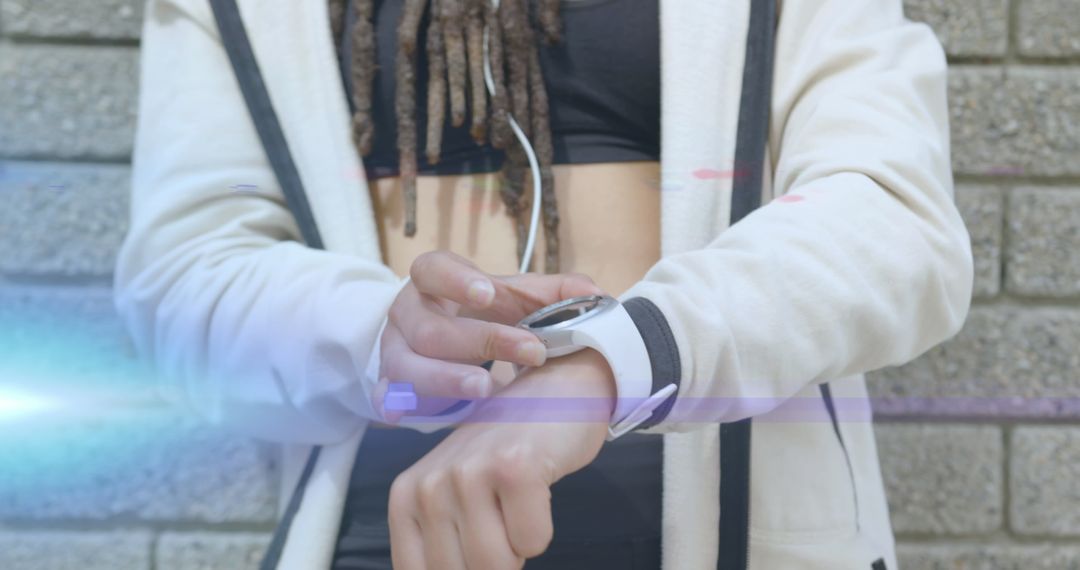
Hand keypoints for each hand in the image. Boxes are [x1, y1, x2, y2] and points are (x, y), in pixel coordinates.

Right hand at [375, 250, 602, 418]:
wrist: (440, 346)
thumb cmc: (482, 317)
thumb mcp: (513, 300)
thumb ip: (552, 294)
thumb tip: (591, 293)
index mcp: (433, 282)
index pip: (432, 269)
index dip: (457, 280)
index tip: (489, 293)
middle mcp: (406, 315)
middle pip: (430, 327)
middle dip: (482, 341)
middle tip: (531, 352)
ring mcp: (393, 352)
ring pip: (407, 366)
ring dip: (448, 379)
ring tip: (487, 389)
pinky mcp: (388, 388)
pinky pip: (387, 399)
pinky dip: (402, 406)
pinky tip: (424, 416)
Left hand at [388, 348, 616, 569]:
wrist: (549, 391)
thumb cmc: (503, 454)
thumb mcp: (453, 497)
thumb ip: (442, 547)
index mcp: (405, 499)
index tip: (475, 552)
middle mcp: (429, 486)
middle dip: (495, 561)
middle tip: (502, 518)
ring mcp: (470, 473)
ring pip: (498, 564)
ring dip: (519, 545)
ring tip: (515, 502)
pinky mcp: (514, 467)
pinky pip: (533, 541)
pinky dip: (542, 527)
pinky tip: (534, 488)